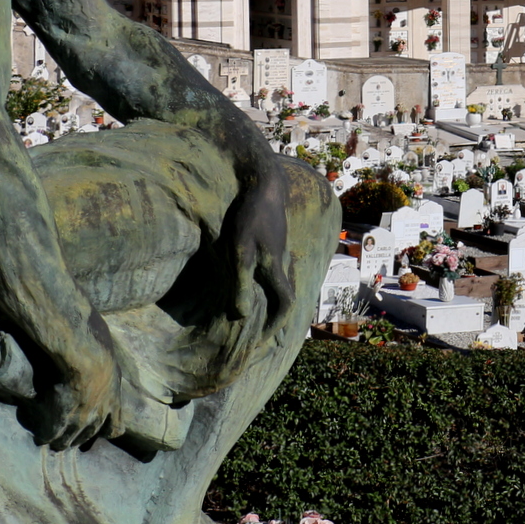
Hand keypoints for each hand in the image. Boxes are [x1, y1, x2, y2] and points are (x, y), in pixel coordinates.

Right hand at [34, 318, 124, 450]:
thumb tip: (101, 356)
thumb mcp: (109, 360)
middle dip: (79, 438)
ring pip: (70, 439)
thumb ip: (106, 366)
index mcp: (114, 400)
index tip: (103, 432)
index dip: (108, 430)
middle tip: (70, 440)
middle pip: (90, 435)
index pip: (116, 427)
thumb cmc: (98, 349)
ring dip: (61, 442)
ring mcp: (82, 419)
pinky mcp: (62, 419)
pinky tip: (40, 437)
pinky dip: (46, 437)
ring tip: (53, 444)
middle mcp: (100, 414)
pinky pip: (52, 435)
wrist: (88, 357)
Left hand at [222, 159, 294, 328]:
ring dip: (273, 299)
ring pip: (281, 281)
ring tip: (258, 310)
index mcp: (274, 268)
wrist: (264, 184)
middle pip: (285, 295)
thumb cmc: (249, 217)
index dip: (276, 325)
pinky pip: (276, 268)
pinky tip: (256, 280)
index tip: (263, 338)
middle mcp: (282, 262)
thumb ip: (240, 283)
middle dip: (276, 317)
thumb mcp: (239, 251)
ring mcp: (281, 250)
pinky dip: (269, 283)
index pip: (283, 305)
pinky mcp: (276, 240)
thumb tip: (239, 315)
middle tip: (263, 332)